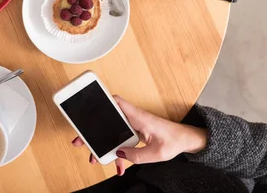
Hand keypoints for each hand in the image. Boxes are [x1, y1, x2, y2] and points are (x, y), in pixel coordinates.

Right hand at [72, 95, 206, 175]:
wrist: (186, 139)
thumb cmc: (174, 140)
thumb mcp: (156, 153)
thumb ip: (137, 156)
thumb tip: (120, 155)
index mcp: (138, 117)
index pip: (117, 102)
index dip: (102, 101)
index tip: (88, 107)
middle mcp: (133, 118)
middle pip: (108, 120)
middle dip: (94, 132)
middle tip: (81, 142)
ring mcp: (133, 125)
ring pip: (112, 132)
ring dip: (104, 145)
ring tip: (96, 158)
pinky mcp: (135, 132)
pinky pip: (121, 140)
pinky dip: (116, 151)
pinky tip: (118, 165)